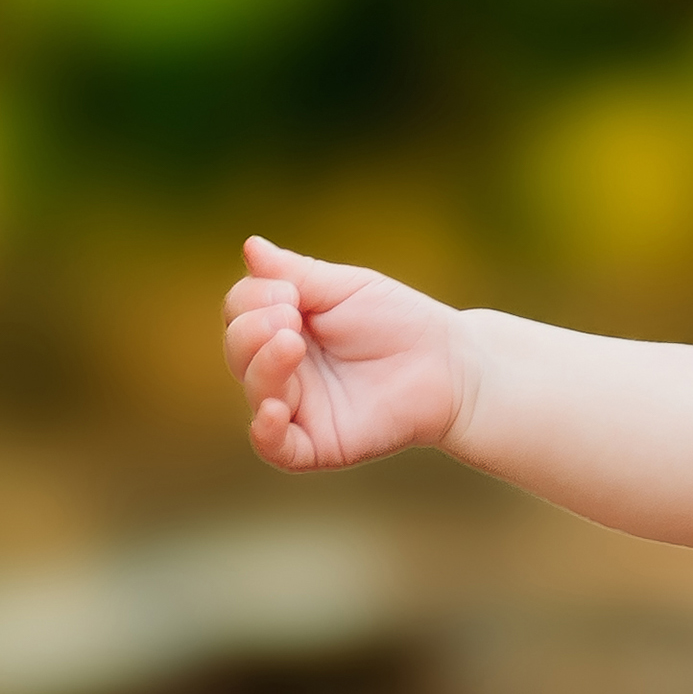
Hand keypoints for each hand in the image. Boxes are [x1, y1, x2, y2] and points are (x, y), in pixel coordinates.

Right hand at [223, 236, 469, 470]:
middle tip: (290, 317)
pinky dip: (265, 431)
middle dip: (253, 330)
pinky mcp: (319, 443)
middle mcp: (282, 369)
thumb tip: (250, 246)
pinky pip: (277, 447)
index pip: (241, 312)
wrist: (452, 364)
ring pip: (256, 392)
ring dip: (263, 365)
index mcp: (282, 327)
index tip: (290, 293)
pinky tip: (272, 409)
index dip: (254, 299)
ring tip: (290, 343)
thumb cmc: (401, 321)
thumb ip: (297, 273)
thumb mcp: (348, 288)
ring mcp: (299, 408)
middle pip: (239, 350)